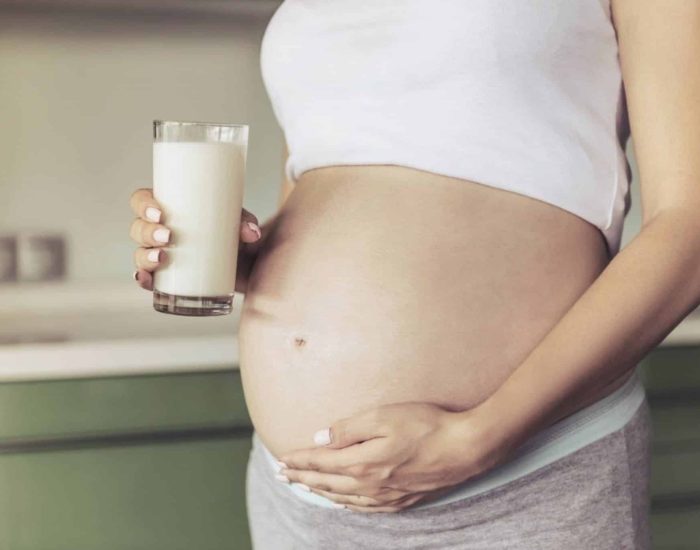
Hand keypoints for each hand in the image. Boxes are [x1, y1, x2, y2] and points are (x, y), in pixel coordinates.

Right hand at [128, 188, 262, 292]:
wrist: (246, 263)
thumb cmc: (234, 233)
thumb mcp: (240, 223)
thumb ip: (245, 223)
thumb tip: (251, 233)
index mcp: (170, 209)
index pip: (143, 200)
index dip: (144, 204)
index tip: (159, 213)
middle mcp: (160, 231)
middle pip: (139, 227)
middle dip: (148, 232)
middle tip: (168, 236)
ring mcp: (162, 255)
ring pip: (140, 253)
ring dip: (145, 256)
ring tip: (161, 258)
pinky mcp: (169, 278)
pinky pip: (148, 279)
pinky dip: (143, 279)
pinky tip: (145, 279)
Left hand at [276, 402, 500, 512]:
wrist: (465, 448)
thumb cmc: (426, 425)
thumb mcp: (383, 416)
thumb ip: (349, 428)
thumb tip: (320, 438)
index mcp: (362, 462)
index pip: (321, 462)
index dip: (299, 460)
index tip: (281, 459)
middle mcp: (369, 484)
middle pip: (326, 482)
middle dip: (302, 477)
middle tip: (282, 476)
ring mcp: (386, 495)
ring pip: (342, 497)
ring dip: (319, 491)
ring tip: (304, 486)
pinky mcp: (401, 500)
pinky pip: (363, 507)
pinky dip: (345, 504)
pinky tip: (342, 501)